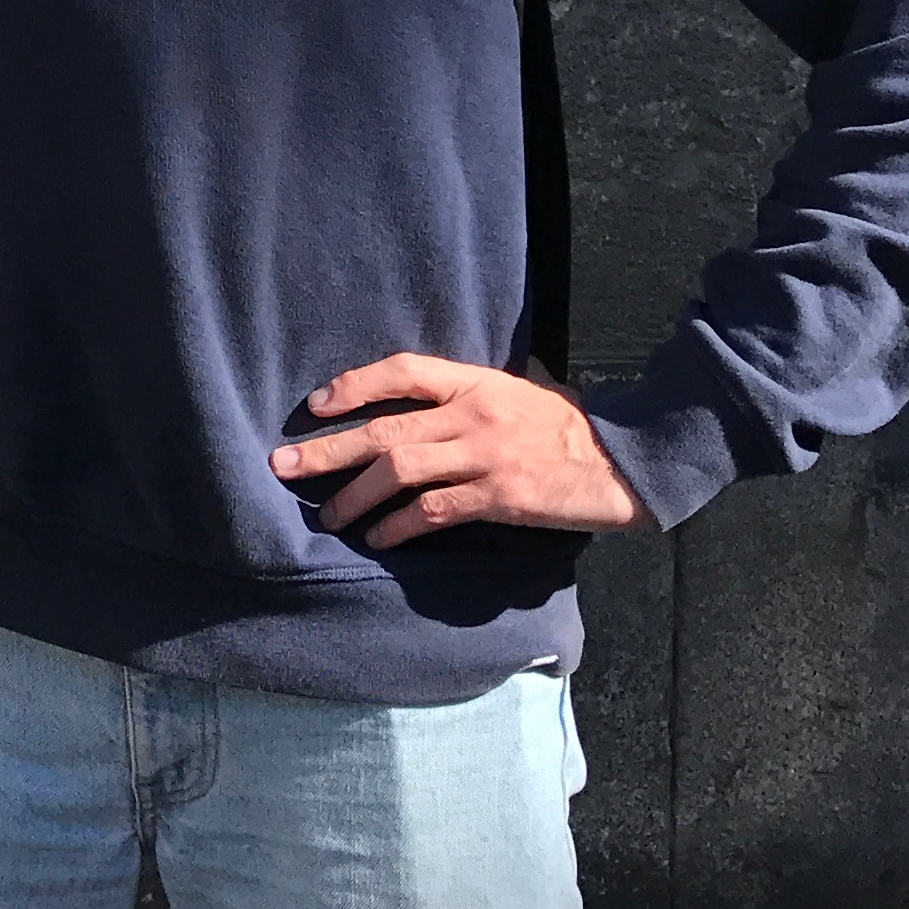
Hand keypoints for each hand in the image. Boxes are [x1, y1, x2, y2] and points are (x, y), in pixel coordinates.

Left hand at [270, 352, 647, 549]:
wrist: (625, 461)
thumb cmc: (569, 430)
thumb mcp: (518, 396)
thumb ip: (468, 401)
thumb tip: (418, 413)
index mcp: (477, 382)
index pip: (403, 371)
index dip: (355, 384)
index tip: (316, 404)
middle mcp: (473, 414)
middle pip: (385, 429)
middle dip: (328, 449)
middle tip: (283, 465)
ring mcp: (485, 455)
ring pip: (400, 473)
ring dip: (356, 497)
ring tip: (328, 515)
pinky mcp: (500, 496)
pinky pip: (435, 511)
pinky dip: (400, 526)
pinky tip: (380, 538)